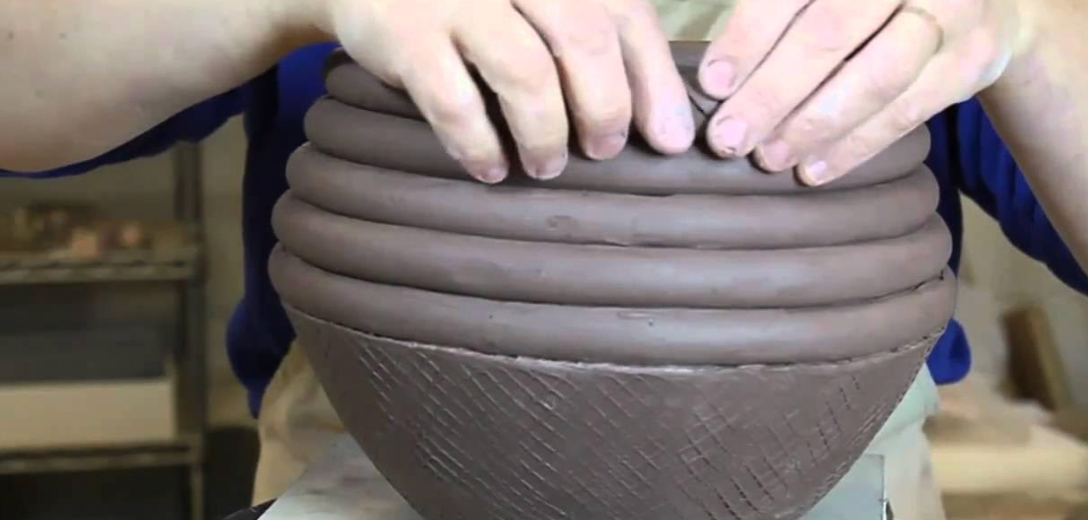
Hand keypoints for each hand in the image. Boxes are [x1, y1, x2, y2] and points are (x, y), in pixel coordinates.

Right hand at [311, 0, 694, 182]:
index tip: (671, 138)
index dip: (655, 80)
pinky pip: (456, 103)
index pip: (625, 12)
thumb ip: (585, 30)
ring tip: (548, 167)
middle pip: (585, 38)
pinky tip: (491, 169)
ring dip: (546, 132)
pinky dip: (480, 145)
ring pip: (526, 72)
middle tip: (605, 150)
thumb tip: (658, 114)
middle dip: (606, 106)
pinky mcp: (406, 33)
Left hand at [697, 0, 1025, 184]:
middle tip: (728, 139)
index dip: (750, 37)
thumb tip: (717, 73)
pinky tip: (812, 169)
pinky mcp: (972, 62)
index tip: (712, 84)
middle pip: (832, 34)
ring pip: (875, 78)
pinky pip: (907, 112)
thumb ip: (779, 10)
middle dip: (772, 93)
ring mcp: (952, 13)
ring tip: (767, 158)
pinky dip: (855, 146)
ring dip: (813, 126)